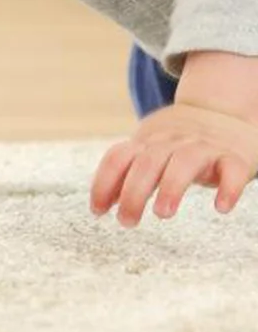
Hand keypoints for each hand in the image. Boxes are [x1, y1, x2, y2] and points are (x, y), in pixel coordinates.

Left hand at [90, 102, 257, 224]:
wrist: (223, 110)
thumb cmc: (179, 141)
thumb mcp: (149, 149)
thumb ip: (128, 173)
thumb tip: (101, 203)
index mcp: (147, 142)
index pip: (118, 157)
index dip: (103, 183)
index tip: (97, 211)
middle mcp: (172, 142)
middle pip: (147, 162)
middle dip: (133, 192)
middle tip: (126, 221)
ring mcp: (203, 147)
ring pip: (184, 162)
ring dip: (171, 188)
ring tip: (162, 213)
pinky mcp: (234, 157)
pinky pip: (232, 170)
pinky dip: (228, 188)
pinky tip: (222, 208)